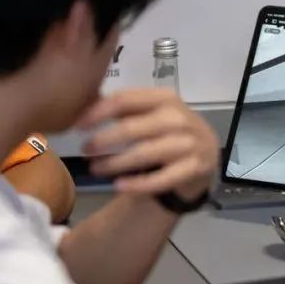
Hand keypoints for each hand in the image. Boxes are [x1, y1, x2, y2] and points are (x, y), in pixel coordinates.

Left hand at [77, 88, 218, 200]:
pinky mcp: (194, 167)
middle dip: (103, 140)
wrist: (206, 150)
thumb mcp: (152, 111)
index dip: (97, 113)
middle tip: (85, 150)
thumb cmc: (168, 128)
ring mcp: (188, 144)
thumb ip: (124, 108)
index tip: (78, 126)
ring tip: (95, 168)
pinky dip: (137, 184)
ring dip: (114, 163)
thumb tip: (81, 106)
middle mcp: (179, 118)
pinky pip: (160, 179)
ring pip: (143, 154)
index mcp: (165, 98)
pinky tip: (118, 186)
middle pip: (132, 128)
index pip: (125, 100)